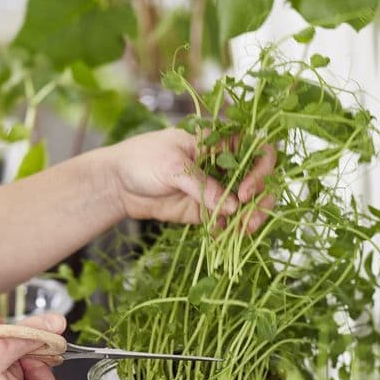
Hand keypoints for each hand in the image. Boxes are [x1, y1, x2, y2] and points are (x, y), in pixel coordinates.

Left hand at [110, 128, 275, 232]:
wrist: (118, 183)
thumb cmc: (142, 159)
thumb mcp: (171, 166)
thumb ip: (202, 184)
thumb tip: (234, 206)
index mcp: (221, 141)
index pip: (257, 151)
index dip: (260, 171)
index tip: (245, 192)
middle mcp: (224, 164)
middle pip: (258, 181)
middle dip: (260, 202)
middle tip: (251, 221)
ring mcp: (217, 188)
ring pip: (246, 204)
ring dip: (249, 219)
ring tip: (242, 232)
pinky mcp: (206, 210)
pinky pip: (225, 222)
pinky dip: (227, 231)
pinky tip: (220, 237)